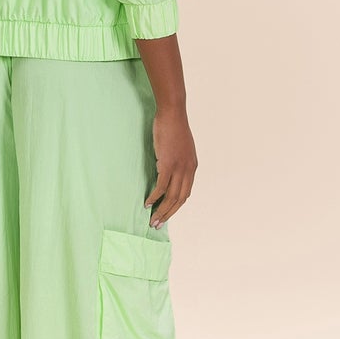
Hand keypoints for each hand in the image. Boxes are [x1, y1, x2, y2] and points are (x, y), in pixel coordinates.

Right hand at [145, 105, 196, 225]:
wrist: (173, 114)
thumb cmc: (174, 128)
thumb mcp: (181, 148)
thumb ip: (178, 162)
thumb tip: (168, 172)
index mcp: (192, 167)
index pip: (185, 193)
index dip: (175, 206)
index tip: (166, 214)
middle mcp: (188, 170)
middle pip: (180, 199)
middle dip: (168, 214)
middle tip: (157, 224)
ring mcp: (179, 168)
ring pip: (171, 196)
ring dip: (161, 210)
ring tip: (152, 220)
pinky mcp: (168, 164)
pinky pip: (161, 186)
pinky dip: (155, 197)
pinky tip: (147, 203)